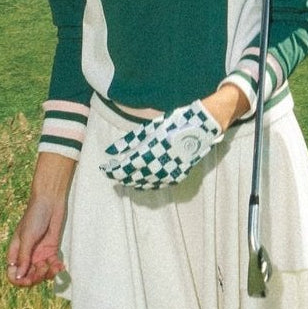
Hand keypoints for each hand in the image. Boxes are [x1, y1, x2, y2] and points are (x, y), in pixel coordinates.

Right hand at [7, 155, 73, 286]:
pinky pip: (53, 265)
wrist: (50, 202)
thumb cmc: (34, 216)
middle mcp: (27, 255)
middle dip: (36, 277)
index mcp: (16, 252)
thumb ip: (24, 257)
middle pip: (28, 276)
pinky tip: (61, 266)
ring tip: (54, 266)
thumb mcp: (27, 237)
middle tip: (43, 269)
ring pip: (42, 273)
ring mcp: (39, 254)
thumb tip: (19, 276)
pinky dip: (57, 268)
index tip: (28, 280)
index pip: (13, 274)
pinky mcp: (51, 251)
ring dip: (48, 273)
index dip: (19, 280)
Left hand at [101, 100, 223, 190]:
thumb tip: (110, 151)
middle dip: (121, 176)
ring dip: (133, 181)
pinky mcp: (177, 177)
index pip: (124, 169)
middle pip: (133, 179)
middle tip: (114, 172)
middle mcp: (157, 168)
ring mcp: (168, 175)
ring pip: (145, 185)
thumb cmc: (174, 123)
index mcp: (148, 154)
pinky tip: (143, 181)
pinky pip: (158, 185)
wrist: (202, 127)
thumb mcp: (149, 129)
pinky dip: (148, 184)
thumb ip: (129, 141)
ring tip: (125, 177)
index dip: (113, 171)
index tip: (105, 169)